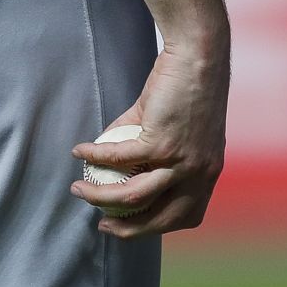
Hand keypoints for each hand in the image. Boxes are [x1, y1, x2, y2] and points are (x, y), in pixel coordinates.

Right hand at [69, 41, 228, 238]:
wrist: (198, 57)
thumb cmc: (188, 86)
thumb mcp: (175, 127)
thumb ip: (149, 147)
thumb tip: (114, 161)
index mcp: (208, 174)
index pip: (185, 216)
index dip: (154, 226)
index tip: (129, 224)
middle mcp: (199, 175)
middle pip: (159, 218)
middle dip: (126, 229)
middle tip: (101, 224)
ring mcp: (181, 161)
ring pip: (134, 196)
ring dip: (101, 197)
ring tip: (79, 189)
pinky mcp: (162, 142)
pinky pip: (119, 157)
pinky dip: (95, 155)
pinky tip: (79, 151)